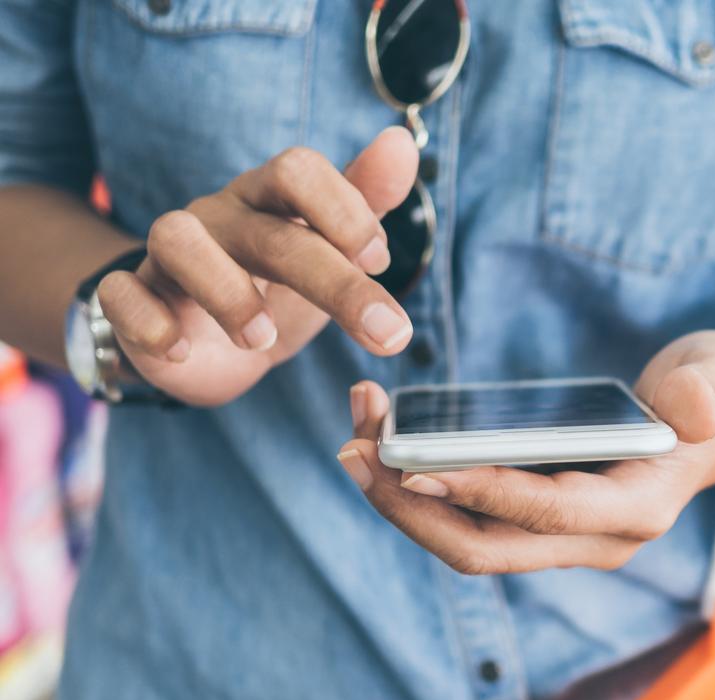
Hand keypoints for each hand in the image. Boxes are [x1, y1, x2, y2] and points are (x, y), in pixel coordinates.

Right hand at [96, 127, 419, 405]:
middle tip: (387, 332)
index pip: (298, 169)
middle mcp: (219, 216)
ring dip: (225, 292)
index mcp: (270, 198)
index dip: (343, 210)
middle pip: (270, 232)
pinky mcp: (131, 297)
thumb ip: (368, 199)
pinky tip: (182, 350)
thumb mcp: (333, 248)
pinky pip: (119, 293)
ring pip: (176, 240)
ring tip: (263, 340)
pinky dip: (148, 322)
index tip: (380, 261)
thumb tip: (402, 142)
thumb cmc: (280, 285)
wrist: (212, 344)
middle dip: (336, 283)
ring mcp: (168, 254)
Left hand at [336, 331, 714, 573]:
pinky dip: (422, 485)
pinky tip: (387, 442)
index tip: (412, 463)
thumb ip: (711, 392)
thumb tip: (693, 413)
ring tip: (355, 439)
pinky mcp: (539, 517)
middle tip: (355, 451)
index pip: (546, 513)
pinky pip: (470, 517)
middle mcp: (595, 540)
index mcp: (638, 510)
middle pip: (485, 548)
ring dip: (403, 497)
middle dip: (412, 507)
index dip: (479, 492)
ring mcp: (564, 536)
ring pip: (467, 539)